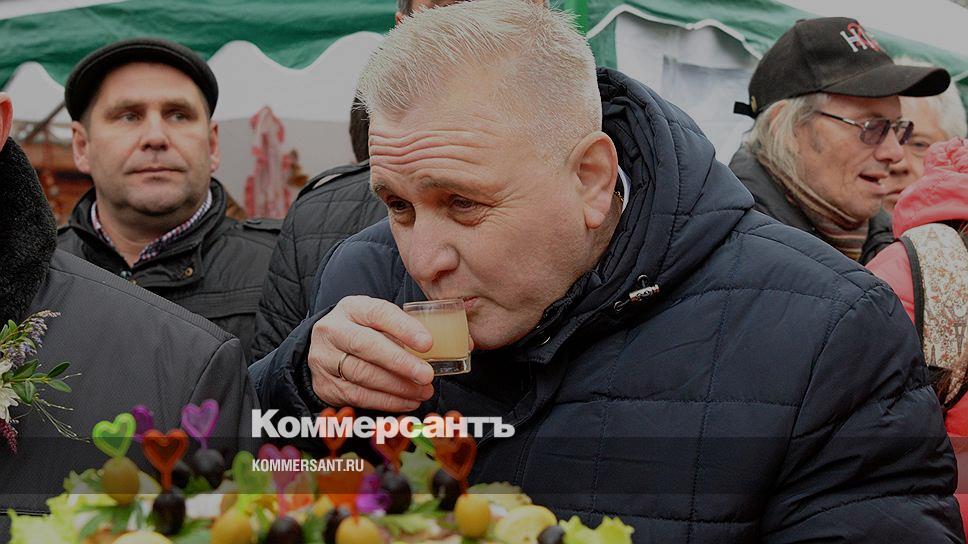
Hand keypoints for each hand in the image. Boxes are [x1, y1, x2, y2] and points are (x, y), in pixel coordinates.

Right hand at [307, 295, 435, 411]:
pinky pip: (359, 396)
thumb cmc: (362, 332)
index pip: (378, 313)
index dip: (404, 328)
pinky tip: (408, 401)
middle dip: (401, 363)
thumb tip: (429, 351)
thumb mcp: (377, 321)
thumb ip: (399, 330)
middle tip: (426, 375)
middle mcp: (332, 331)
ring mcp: (324, 359)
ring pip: (363, 375)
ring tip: (423, 391)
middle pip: (367, 346)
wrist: (326, 349)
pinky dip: (387, 401)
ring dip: (398, 386)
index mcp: (351, 308)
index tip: (427, 343)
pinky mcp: (325, 385)